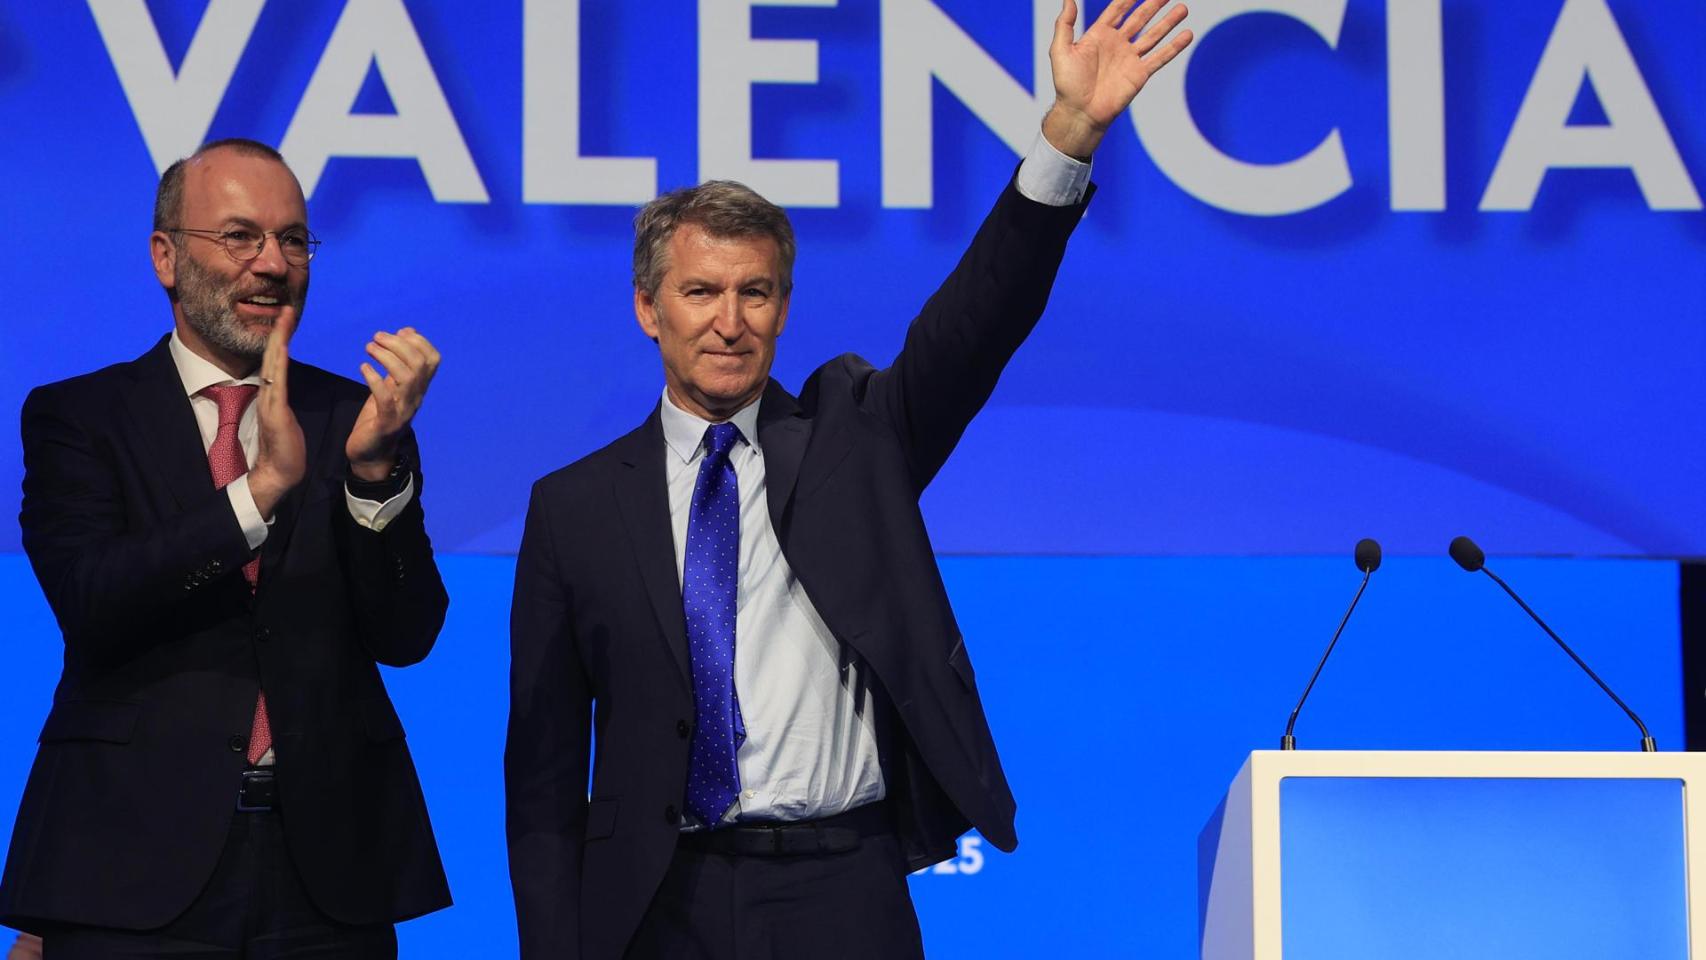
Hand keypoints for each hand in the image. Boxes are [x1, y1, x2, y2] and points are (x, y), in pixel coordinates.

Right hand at [248, 307, 307, 518]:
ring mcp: (269, 402)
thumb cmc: (285, 449)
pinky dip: (278, 364)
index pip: (276, 361)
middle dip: (279, 332)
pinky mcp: (273, 413)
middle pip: (272, 357)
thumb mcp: (284, 418)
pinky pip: (276, 383)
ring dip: (278, 341)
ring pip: (273, 365)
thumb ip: (280, 401)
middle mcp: (267, 394)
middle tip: (285, 309)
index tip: (287, 319)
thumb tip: (280, 388)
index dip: (280, 340)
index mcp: (272, 394)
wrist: (280, 472)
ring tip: (283, 320)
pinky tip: (280, 348)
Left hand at [346, 327, 440, 479]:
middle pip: (419, 364)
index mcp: (419, 388)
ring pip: (406, 377)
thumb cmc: (379, 416)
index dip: (419, 341)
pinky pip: (385, 398)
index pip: (433, 359)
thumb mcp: (390, 385)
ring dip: (386, 357)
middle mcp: (416, 398)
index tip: (398, 332)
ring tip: (369, 349)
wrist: (371, 453)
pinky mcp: (386, 422)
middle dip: (397, 344)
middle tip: (376, 338)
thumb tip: (407, 331)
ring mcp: (403, 411)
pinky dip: (373, 379)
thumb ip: (398, 362)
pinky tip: (363, 368)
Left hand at [1043, 0, 1192, 158]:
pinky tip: (1187, 34)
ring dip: (1168, 22)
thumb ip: (1065, 24)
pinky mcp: (1140, 74)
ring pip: (1153, 35)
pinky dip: (1174, 46)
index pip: (1118, 10)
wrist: (1080, 113)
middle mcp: (1117, 44)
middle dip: (1153, 4)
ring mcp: (1130, 59)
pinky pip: (1160, 57)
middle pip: (1139, 18)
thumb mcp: (1060, 50)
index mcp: (1099, 35)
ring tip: (1182, 8)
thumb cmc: (1067, 84)